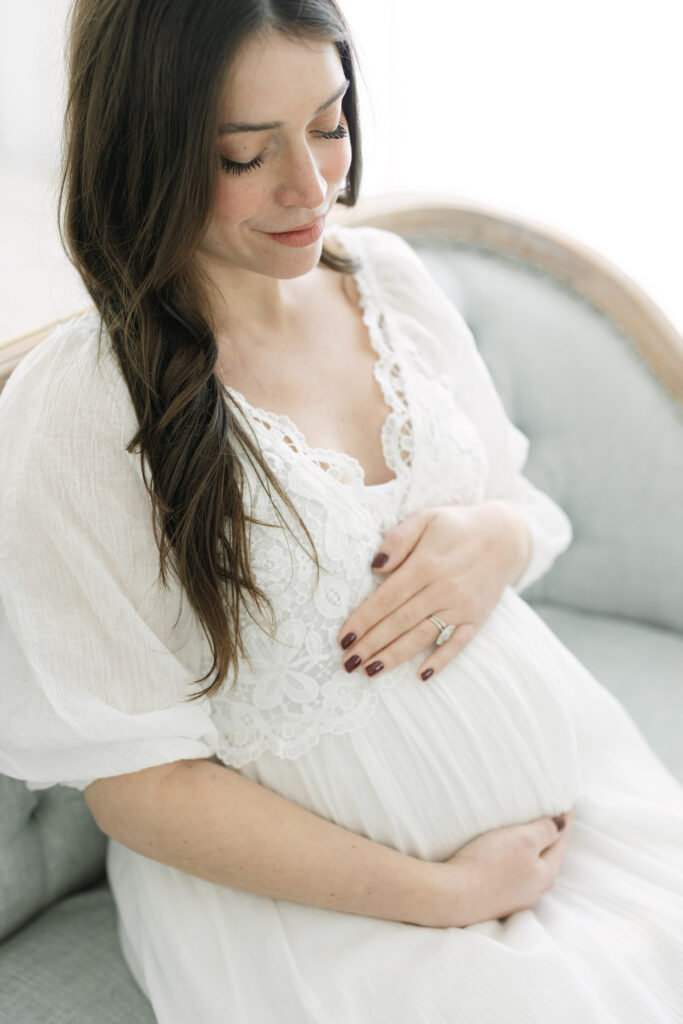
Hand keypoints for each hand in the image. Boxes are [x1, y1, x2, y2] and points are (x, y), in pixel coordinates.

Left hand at [337, 500, 531, 681]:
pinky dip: (441, 661)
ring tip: (370, 671)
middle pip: (399, 622)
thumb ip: (397, 539)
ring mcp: (461, 607)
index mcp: (426, 565)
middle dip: (370, 644)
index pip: (386, 598)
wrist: (505, 536)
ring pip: (422, 637)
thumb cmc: (456, 526)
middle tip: (347, 662)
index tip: (343, 638)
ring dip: (395, 657)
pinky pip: (458, 644)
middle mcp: (443, 589)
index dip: (363, 619)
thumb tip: (375, 566)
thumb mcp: (425, 518)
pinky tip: (422, 676)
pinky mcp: (477, 619)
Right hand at [423, 808, 575, 928]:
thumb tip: (562, 824)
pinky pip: (515, 875)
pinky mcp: (497, 899)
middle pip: (549, 855)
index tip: (567, 801)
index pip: (562, 839)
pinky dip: (517, 861)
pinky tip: (507, 857)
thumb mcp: (523, 840)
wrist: (453, 896)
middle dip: (551, 835)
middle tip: (551, 814)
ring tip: (529, 832)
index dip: (565, 818)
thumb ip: (545, 830)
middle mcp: (536, 889)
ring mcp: (516, 898)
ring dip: (533, 849)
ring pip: (532, 866)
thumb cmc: (488, 864)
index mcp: (547, 873)